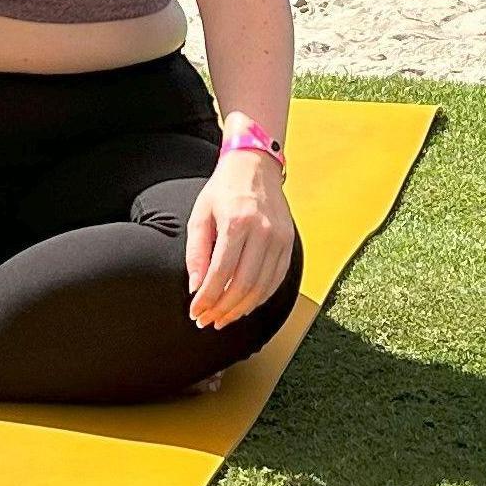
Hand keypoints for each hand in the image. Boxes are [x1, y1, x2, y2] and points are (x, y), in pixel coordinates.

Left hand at [185, 150, 295, 332]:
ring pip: (262, 287)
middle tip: (208, 320)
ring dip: (241, 309)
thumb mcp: (200, 214)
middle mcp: (262, 231)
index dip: (207, 299)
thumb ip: (196, 252)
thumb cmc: (224, 189)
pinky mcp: (288, 242)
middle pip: (243, 285)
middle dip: (223, 309)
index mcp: (237, 222)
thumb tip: (196, 287)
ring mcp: (280, 237)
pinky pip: (276, 279)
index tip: (196, 311)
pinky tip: (244, 304)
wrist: (255, 166)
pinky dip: (260, 297)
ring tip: (223, 317)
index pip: (221, 273)